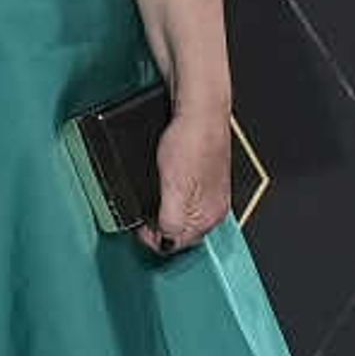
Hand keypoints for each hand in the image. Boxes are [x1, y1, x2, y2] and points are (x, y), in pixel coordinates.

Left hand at [140, 105, 233, 256]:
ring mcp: (211, 193)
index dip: (153, 239)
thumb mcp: (174, 189)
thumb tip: (166, 242)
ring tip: (151, 201)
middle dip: (160, 228)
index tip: (139, 227)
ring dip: (165, 213)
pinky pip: (187, 199)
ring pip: (184, 216)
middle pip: (182, 233)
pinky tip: (164, 186)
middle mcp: (215, 208)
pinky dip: (172, 198)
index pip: (177, 244)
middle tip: (142, 217)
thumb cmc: (190, 142)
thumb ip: (171, 220)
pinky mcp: (206, 178)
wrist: (199, 111)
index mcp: (209, 215)